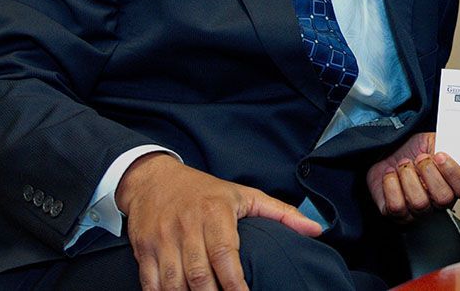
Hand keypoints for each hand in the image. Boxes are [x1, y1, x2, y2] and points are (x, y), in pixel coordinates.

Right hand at [116, 152, 321, 290]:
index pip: (225, 254)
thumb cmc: (206, 191)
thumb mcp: (245, 195)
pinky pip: (150, 283)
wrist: (154, 179)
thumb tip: (316, 229)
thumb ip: (281, 213)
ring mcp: (162, 239)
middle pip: (198, 275)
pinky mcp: (143, 249)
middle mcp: (187, 226)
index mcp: (215, 212)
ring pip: (173, 283)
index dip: (235, 283)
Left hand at [366, 132, 459, 223]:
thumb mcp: (433, 141)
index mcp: (452, 183)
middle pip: (443, 198)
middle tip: (419, 158)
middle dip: (428, 172)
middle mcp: (438, 201)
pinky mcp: (397, 214)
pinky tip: (391, 174)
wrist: (389, 152)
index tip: (439, 155)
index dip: (453, 172)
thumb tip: (457, 144)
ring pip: (419, 203)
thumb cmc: (413, 150)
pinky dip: (391, 185)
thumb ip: (448, 144)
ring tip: (403, 164)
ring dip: (408, 176)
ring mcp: (419, 211)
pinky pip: (396, 206)